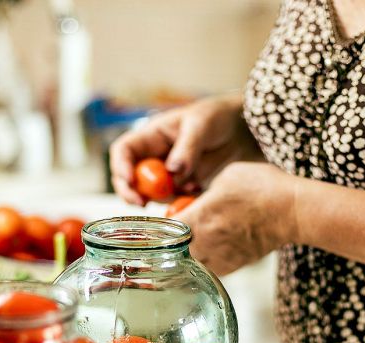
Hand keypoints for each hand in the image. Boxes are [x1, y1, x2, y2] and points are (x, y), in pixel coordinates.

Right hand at [109, 94, 258, 204]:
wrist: (244, 130)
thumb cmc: (218, 117)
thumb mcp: (201, 125)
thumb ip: (187, 147)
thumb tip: (172, 170)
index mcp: (152, 136)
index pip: (124, 151)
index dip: (120, 166)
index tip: (129, 181)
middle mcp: (155, 157)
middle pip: (130, 179)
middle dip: (131, 193)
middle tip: (142, 204)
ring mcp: (168, 175)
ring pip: (152, 194)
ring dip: (164, 198)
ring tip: (191, 188)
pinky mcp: (184, 189)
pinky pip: (174, 202)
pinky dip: (182, 202)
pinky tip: (198, 192)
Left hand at [176, 162, 298, 275]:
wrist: (292, 211)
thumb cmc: (263, 188)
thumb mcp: (226, 176)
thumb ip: (205, 191)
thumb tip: (198, 199)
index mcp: (199, 218)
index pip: (164, 229)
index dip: (160, 224)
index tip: (164, 218)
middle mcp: (206, 242)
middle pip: (174, 251)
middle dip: (173, 241)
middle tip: (178, 230)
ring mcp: (221, 257)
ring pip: (191, 264)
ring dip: (188, 254)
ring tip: (195, 241)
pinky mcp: (235, 265)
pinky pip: (211, 269)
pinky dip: (207, 261)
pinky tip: (213, 249)